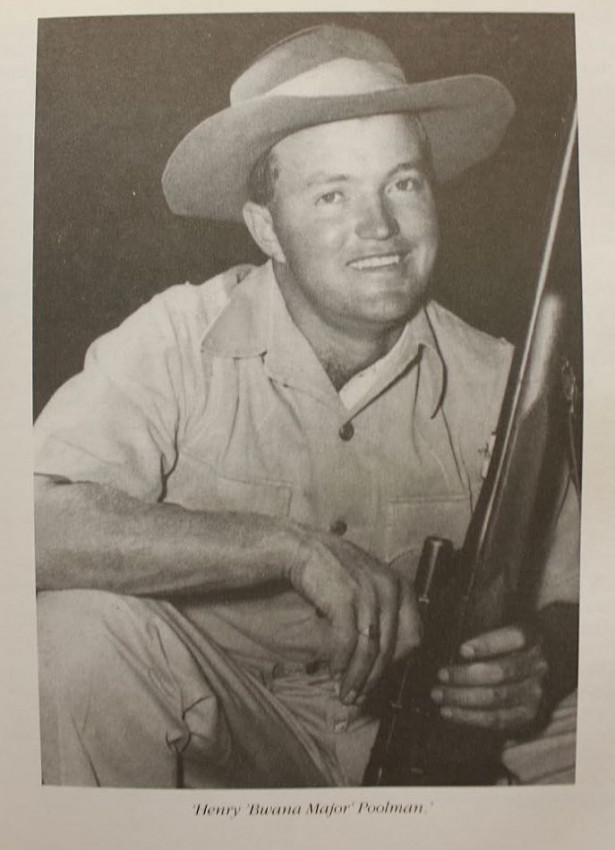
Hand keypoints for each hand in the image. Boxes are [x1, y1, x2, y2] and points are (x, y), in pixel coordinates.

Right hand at [289, 533, 420, 703]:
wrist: (302, 549)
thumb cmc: (334, 570)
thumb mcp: (369, 583)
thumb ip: (381, 612)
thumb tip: (384, 656)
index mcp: (401, 586)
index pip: (414, 636)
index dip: (398, 661)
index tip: (380, 675)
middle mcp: (390, 589)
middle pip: (390, 649)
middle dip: (374, 679)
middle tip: (359, 697)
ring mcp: (368, 594)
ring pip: (369, 651)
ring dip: (357, 678)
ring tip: (346, 694)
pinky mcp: (344, 600)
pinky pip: (347, 643)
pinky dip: (341, 663)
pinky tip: (333, 672)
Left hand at [430, 626, 547, 730]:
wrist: (528, 674)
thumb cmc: (502, 645)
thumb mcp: (499, 628)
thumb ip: (480, 625)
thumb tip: (446, 631)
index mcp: (532, 637)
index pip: (514, 638)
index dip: (488, 644)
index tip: (462, 650)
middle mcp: (538, 665)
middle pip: (501, 671)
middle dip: (466, 675)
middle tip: (441, 674)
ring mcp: (534, 692)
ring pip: (496, 697)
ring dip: (462, 697)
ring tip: (438, 694)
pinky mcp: (527, 715)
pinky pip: (496, 719)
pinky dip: (469, 716)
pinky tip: (448, 711)